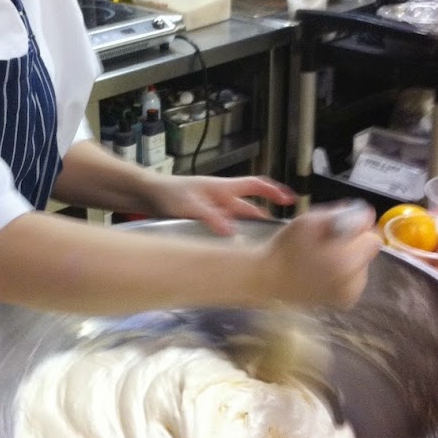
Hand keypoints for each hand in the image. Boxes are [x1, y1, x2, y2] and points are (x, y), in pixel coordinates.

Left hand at [144, 173, 296, 235]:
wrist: (146, 194)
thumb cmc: (167, 193)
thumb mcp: (189, 205)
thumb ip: (210, 217)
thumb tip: (231, 232)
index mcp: (223, 188)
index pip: (256, 186)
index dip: (275, 191)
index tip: (291, 199)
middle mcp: (222, 198)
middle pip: (251, 207)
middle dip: (265, 218)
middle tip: (280, 235)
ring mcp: (214, 208)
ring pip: (238, 220)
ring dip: (249, 230)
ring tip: (261, 247)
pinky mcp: (204, 219)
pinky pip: (225, 228)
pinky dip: (233, 237)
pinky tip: (235, 251)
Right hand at [258, 203, 381, 309]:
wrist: (268, 278)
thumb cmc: (285, 247)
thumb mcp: (308, 221)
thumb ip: (340, 214)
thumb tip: (366, 214)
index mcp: (346, 262)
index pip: (373, 238)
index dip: (357, 229)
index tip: (339, 229)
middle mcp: (353, 283)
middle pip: (368, 252)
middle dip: (352, 243)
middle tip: (326, 243)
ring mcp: (349, 295)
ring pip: (363, 265)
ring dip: (349, 257)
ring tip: (322, 257)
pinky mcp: (344, 301)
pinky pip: (355, 278)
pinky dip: (345, 272)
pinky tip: (324, 270)